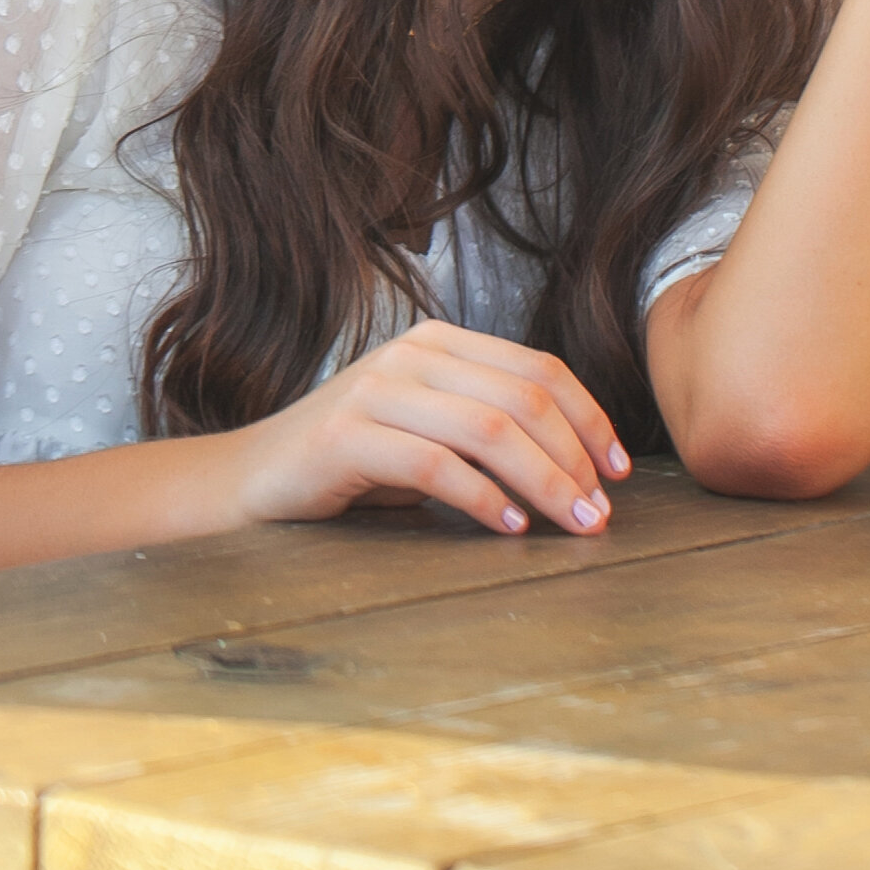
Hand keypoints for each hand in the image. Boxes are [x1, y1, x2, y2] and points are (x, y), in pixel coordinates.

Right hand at [232, 319, 630, 538]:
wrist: (251, 479)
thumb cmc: (352, 463)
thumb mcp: (427, 428)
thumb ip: (485, 427)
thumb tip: (580, 467)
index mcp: (438, 342)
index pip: (537, 369)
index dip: (589, 418)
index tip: (619, 471)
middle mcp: (412, 355)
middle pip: (523, 397)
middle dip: (575, 457)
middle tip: (602, 513)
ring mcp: (377, 391)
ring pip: (489, 429)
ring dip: (545, 482)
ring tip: (573, 524)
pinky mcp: (348, 437)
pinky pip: (436, 466)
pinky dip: (484, 499)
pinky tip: (509, 527)